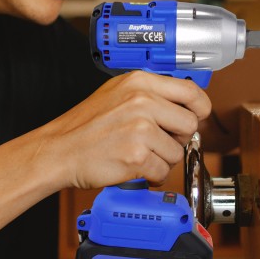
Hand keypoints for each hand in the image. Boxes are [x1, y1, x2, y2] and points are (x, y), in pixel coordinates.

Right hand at [44, 71, 210, 188]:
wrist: (59, 150)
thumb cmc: (86, 126)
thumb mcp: (117, 93)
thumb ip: (150, 94)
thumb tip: (184, 106)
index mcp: (140, 82)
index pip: (190, 91)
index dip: (200, 108)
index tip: (197, 117)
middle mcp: (143, 101)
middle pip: (189, 125)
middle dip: (178, 139)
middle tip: (159, 143)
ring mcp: (140, 129)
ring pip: (177, 152)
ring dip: (163, 160)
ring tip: (140, 156)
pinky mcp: (137, 155)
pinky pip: (163, 171)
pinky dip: (152, 176)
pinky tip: (136, 168)